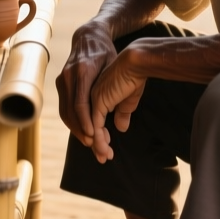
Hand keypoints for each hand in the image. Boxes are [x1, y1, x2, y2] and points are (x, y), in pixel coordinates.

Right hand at [57, 22, 118, 145]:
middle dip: (83, 132)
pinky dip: (74, 122)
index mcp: (83, 71)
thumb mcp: (116, 67)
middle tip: (96, 148)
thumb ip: (118, 93)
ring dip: (77, 130)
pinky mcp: (61, 84)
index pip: (81, 103)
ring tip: (92, 144)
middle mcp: (69, 76)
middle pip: (71, 112)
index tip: (94, 137)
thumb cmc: (107, 53)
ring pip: (66, 112)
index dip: (86, 122)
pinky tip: (85, 132)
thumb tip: (120, 124)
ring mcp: (63, 80)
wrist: (89, 36)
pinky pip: (65, 108)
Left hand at [86, 44, 150, 162]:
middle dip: (93, 143)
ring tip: (105, 155)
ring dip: (96, 144)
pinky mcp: (97, 99)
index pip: (86, 120)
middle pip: (83, 125)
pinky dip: (96, 137)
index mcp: (91, 95)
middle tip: (103, 157)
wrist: (136, 61)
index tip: (103, 149)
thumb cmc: (133, 75)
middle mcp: (87, 96)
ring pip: (87, 127)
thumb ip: (121, 112)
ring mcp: (90, 98)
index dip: (94, 136)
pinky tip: (102, 147)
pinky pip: (93, 123)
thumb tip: (121, 127)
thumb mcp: (127, 98)